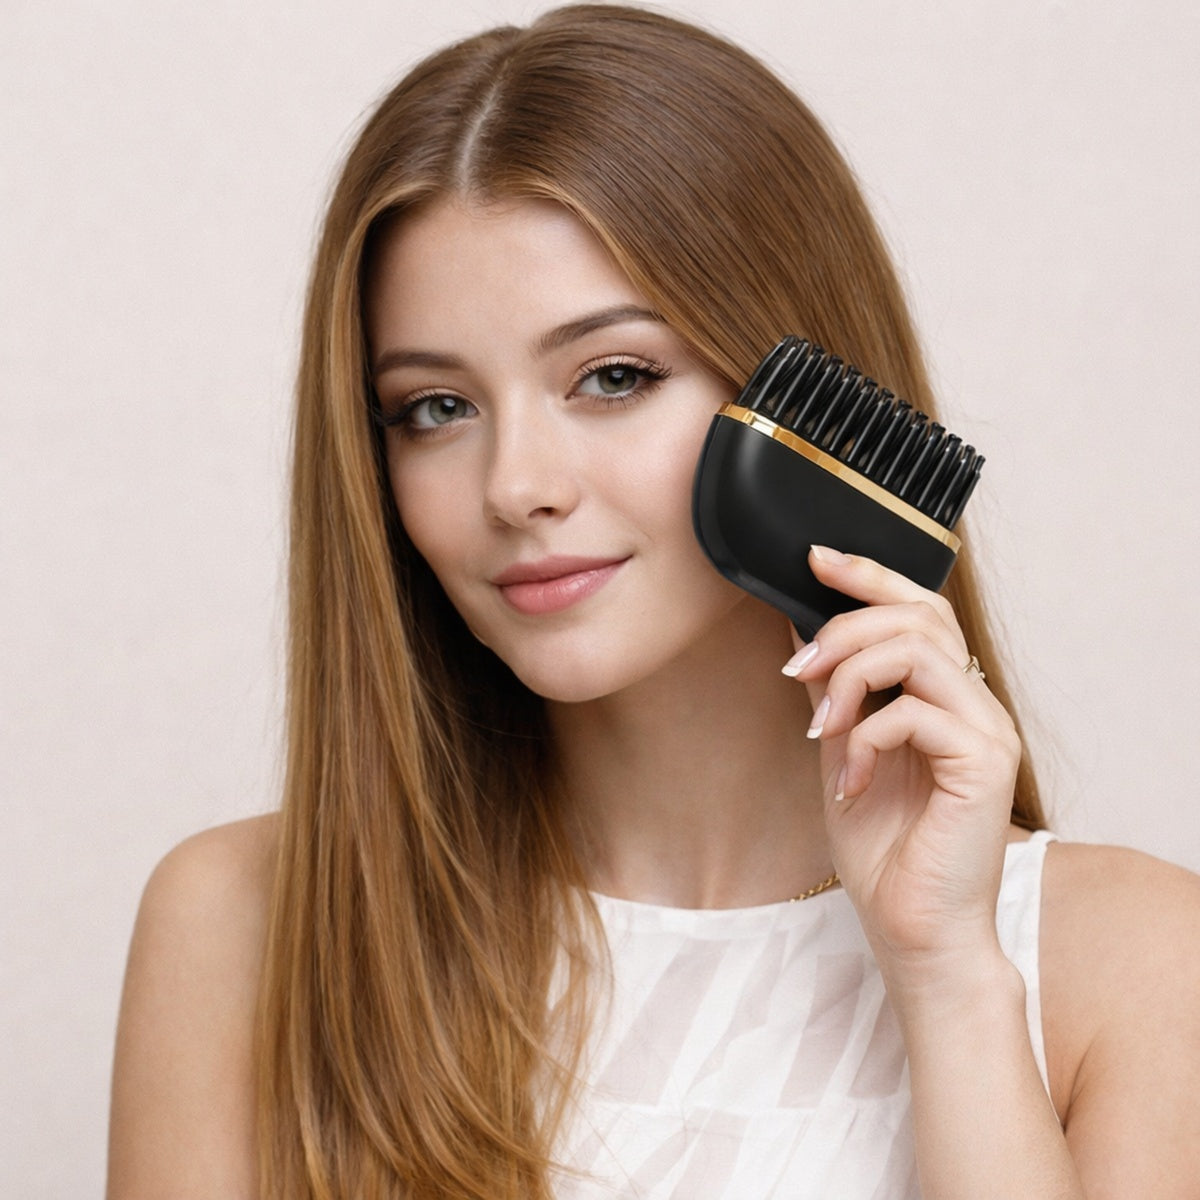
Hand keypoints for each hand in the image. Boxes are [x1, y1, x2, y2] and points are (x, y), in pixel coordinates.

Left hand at [783, 546, 1021, 985]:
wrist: (914, 932)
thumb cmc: (884, 851)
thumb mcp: (844, 752)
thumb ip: (835, 693)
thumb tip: (803, 631)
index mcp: (946, 697)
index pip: (920, 608)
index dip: (870, 574)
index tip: (815, 558)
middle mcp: (975, 704)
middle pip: (920, 613)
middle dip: (846, 624)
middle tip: (798, 664)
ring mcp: (986, 730)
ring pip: (917, 649)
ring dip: (850, 676)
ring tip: (820, 727)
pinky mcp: (985, 762)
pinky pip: (915, 711)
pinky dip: (866, 736)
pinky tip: (849, 778)